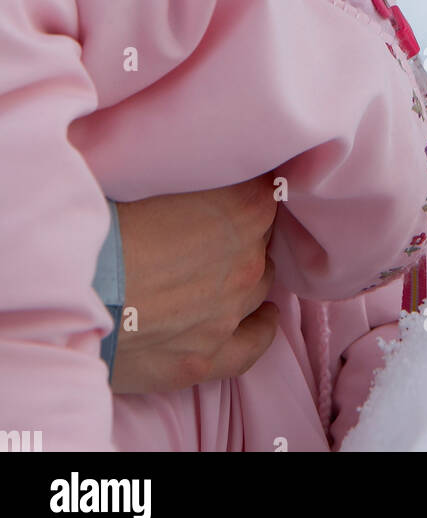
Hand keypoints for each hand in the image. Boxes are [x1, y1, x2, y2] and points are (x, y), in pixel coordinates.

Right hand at [110, 173, 279, 394]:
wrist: (69, 286)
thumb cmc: (104, 219)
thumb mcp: (155, 171)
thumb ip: (193, 169)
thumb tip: (194, 160)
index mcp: (243, 206)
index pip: (265, 189)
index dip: (247, 186)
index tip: (231, 185)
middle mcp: (247, 259)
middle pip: (260, 238)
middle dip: (239, 231)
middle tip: (206, 229)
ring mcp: (229, 312)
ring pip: (260, 285)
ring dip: (244, 274)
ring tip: (220, 269)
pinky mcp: (207, 357)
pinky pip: (254, 345)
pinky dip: (262, 329)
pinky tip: (265, 318)